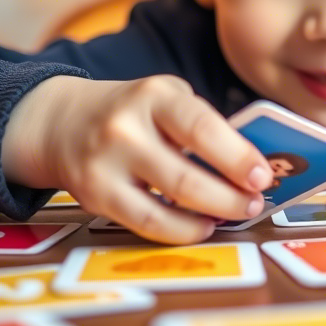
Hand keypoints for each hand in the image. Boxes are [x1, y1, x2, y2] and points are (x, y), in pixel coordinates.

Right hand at [2, 75, 272, 244]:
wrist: (63, 122)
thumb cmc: (134, 112)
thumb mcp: (166, 99)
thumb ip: (202, 125)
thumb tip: (251, 166)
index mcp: (154, 95)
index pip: (201, 126)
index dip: (237, 156)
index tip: (262, 176)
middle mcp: (125, 127)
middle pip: (186, 176)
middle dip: (229, 196)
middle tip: (254, 202)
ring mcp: (106, 164)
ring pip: (167, 205)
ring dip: (211, 215)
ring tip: (234, 214)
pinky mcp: (94, 197)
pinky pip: (147, 223)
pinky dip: (182, 230)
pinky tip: (202, 226)